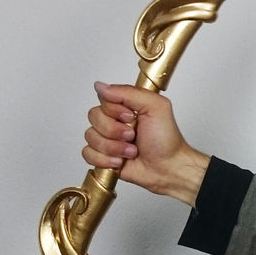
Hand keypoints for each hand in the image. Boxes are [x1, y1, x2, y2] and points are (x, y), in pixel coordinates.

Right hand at [83, 83, 209, 204]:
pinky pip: (88, 153)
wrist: (168, 168)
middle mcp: (115, 120)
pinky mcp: (103, 156)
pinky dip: (104, 159)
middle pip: (94, 117)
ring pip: (90, 136)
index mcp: (126, 106)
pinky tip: (120, 161)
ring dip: (113, 147)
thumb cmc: (166, 140)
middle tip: (132, 136)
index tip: (131, 117)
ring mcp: (108, 138)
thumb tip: (102, 87)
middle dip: (115, 131)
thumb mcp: (156, 107)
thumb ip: (129, 92)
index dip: (115, 111)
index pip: (103, 99)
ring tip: (131, 151)